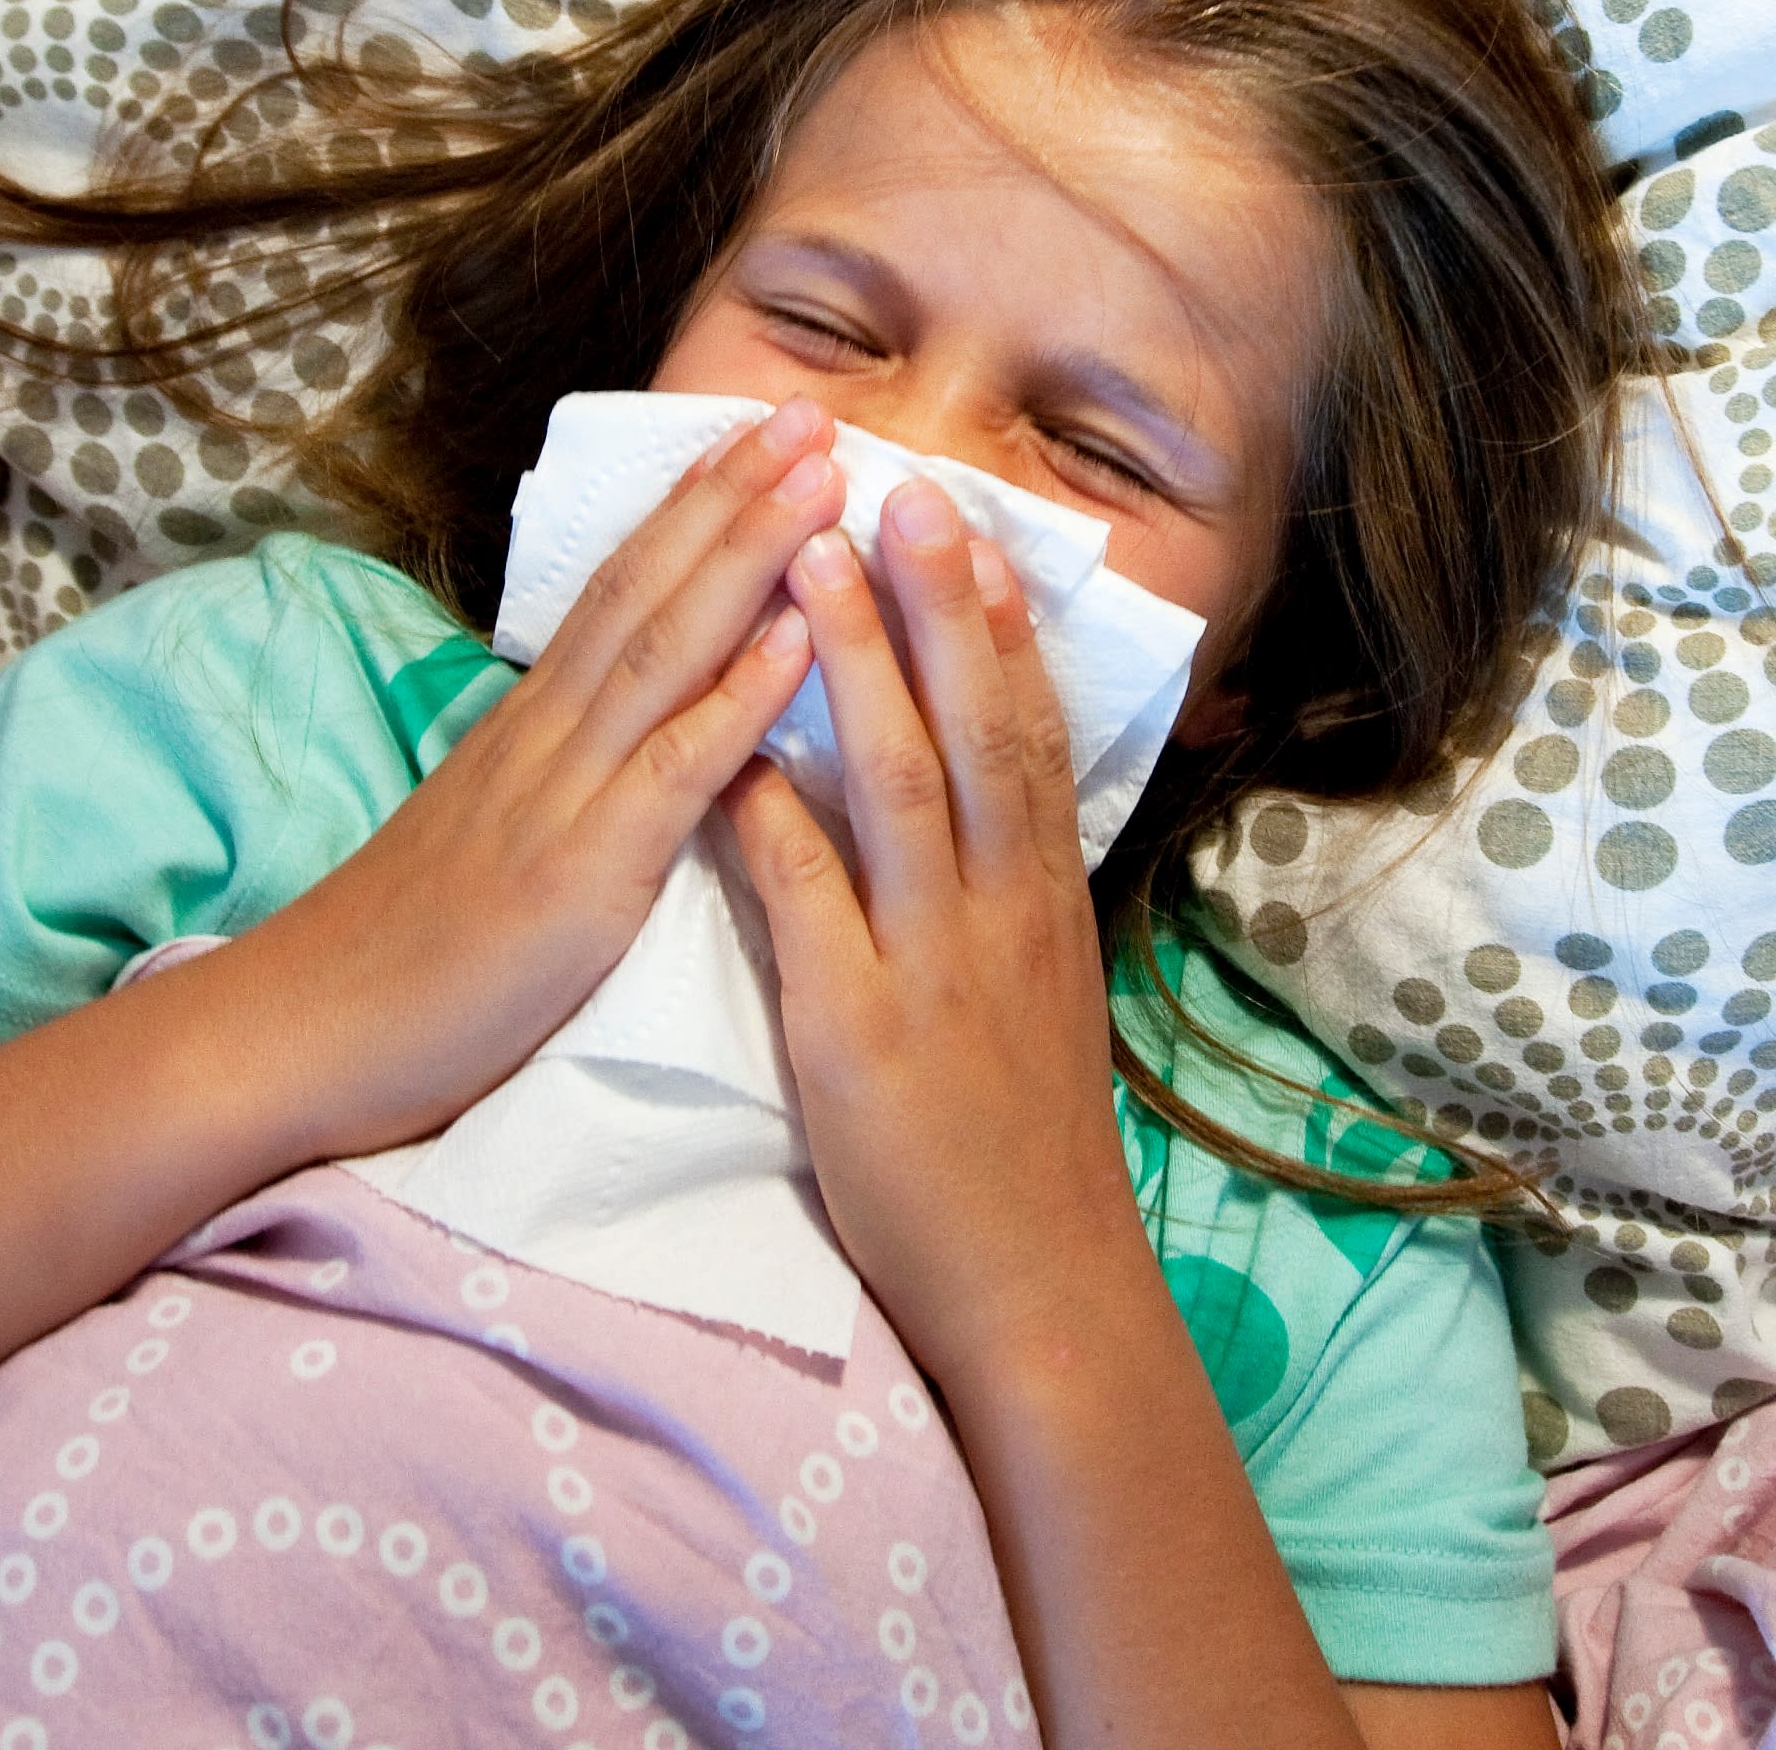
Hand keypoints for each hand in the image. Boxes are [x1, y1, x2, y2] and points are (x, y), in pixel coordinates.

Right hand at [249, 397, 842, 1155]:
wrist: (307, 1030)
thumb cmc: (409, 950)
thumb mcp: (488, 831)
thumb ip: (558, 771)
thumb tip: (617, 721)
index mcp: (531, 724)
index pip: (621, 585)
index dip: (694, 505)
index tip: (762, 435)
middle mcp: (546, 734)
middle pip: (650, 586)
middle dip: (737, 493)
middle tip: (815, 410)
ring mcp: (560, 793)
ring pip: (666, 648)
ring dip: (751, 555)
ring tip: (824, 480)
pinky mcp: (578, 872)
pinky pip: (672, 769)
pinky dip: (738, 697)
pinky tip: (797, 640)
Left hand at [722, 478, 1146, 1392]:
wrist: (1039, 1287)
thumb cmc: (1019, 1152)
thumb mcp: (1036, 1000)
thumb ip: (1001, 902)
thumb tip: (978, 814)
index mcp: (1041, 900)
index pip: (1029, 732)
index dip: (996, 626)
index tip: (968, 526)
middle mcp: (1002, 911)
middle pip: (979, 726)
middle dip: (939, 604)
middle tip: (905, 490)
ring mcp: (934, 963)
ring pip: (905, 787)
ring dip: (858, 668)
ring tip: (818, 565)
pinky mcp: (860, 1028)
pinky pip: (811, 900)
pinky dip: (774, 816)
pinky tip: (734, 751)